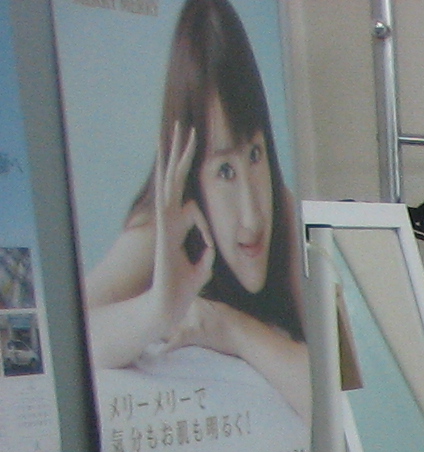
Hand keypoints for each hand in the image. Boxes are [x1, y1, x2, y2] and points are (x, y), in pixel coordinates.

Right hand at [151, 125, 211, 339]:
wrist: (167, 302)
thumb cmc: (182, 288)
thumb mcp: (201, 268)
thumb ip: (205, 255)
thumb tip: (210, 248)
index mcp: (177, 227)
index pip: (186, 196)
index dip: (189, 179)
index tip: (195, 170)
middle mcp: (168, 218)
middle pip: (175, 179)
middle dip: (180, 153)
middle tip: (185, 126)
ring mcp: (164, 220)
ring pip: (170, 180)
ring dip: (175, 154)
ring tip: (181, 128)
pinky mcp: (163, 227)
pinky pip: (167, 197)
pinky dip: (169, 178)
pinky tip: (169, 156)